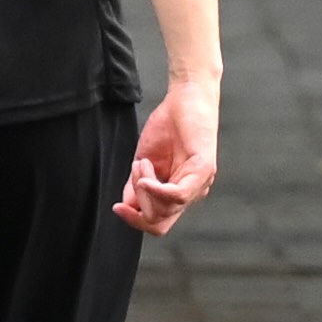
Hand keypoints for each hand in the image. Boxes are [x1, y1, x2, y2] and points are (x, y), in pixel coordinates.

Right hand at [117, 75, 221, 232]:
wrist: (184, 97)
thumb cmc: (168, 126)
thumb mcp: (144, 161)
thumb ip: (137, 186)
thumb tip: (127, 207)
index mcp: (177, 193)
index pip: (157, 224)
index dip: (135, 221)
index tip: (117, 207)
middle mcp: (191, 193)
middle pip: (158, 222)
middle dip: (138, 203)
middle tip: (136, 171)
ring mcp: (200, 183)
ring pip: (165, 210)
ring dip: (144, 187)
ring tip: (144, 162)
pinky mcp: (204, 170)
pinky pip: (177, 196)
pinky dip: (156, 189)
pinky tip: (145, 174)